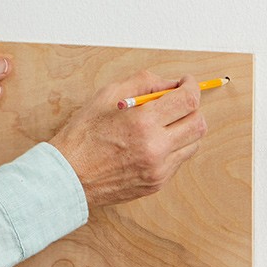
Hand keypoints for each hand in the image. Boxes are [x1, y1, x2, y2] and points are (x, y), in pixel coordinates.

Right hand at [50, 71, 206, 207]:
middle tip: (178, 103)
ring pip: (193, 144)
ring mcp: (158, 169)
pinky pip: (178, 161)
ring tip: (164, 125)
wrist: (67, 177)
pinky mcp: (156, 184)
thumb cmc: (82, 136)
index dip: (192, 86)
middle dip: (193, 108)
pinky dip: (173, 148)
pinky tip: (152, 143)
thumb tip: (171, 83)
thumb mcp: (107, 96)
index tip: (186, 83)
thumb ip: (143, 83)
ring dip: (185, 129)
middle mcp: (156, 148)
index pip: (188, 100)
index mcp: (143, 122)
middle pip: (198, 123)